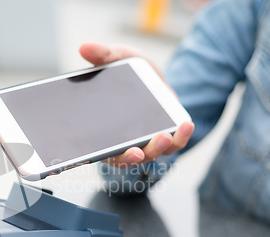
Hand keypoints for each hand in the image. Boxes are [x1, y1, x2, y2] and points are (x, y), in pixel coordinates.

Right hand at [79, 42, 194, 168]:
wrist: (153, 75)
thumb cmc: (128, 70)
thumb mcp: (117, 57)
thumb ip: (102, 54)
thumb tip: (83, 47)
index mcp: (103, 128)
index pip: (98, 148)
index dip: (100, 156)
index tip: (99, 156)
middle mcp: (122, 140)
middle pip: (125, 158)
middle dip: (132, 157)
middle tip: (137, 151)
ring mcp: (145, 141)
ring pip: (150, 154)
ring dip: (157, 149)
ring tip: (165, 136)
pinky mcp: (165, 137)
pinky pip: (173, 145)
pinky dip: (179, 137)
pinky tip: (185, 125)